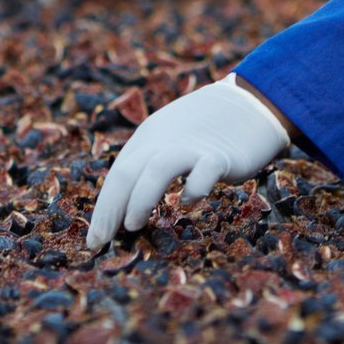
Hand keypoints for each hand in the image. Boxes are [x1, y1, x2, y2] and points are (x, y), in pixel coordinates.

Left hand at [87, 75, 290, 249]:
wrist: (248, 103)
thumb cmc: (205, 130)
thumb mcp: (169, 141)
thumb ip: (150, 166)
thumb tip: (126, 209)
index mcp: (149, 137)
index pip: (118, 175)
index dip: (104, 208)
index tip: (95, 240)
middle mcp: (164, 139)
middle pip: (128, 172)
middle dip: (110, 210)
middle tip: (101, 240)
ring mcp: (192, 146)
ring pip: (157, 169)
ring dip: (140, 198)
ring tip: (133, 225)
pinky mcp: (220, 155)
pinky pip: (203, 172)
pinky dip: (193, 189)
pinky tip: (189, 203)